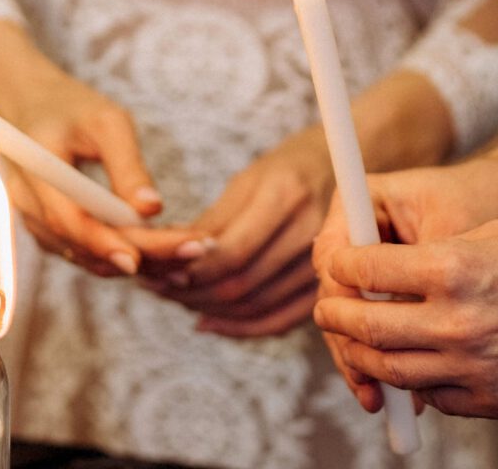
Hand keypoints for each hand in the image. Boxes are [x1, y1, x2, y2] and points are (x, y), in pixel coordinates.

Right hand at [0, 22, 203, 275]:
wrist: (27, 102)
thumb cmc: (71, 105)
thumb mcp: (106, 122)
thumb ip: (127, 165)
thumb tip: (151, 209)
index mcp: (37, 170)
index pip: (71, 221)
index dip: (106, 244)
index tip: (145, 259)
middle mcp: (27, 203)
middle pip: (83, 245)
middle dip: (141, 255)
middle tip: (194, 253)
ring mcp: (33, 219)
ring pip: (85, 256)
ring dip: (134, 260)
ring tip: (185, 254)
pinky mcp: (47, 228)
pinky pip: (83, 251)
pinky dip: (119, 253)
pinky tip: (159, 249)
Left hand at [142, 126, 333, 337]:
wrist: (341, 170)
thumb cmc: (284, 171)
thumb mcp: (245, 181)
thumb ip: (211, 223)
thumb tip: (167, 260)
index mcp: (286, 197)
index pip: (231, 252)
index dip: (189, 269)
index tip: (156, 270)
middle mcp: (310, 232)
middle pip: (241, 284)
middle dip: (190, 292)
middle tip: (155, 288)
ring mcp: (322, 264)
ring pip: (254, 306)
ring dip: (208, 310)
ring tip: (175, 299)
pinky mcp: (323, 287)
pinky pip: (278, 321)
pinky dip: (239, 328)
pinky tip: (208, 321)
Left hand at [314, 216, 497, 417]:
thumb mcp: (490, 234)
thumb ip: (432, 259)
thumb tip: (384, 275)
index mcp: (453, 267)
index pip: (366, 270)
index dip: (341, 268)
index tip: (336, 267)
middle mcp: (459, 321)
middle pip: (368, 327)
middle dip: (336, 317)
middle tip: (327, 310)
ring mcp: (478, 367)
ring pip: (393, 370)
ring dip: (363, 356)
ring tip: (355, 343)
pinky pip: (436, 395)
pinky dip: (415, 380)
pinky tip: (411, 364)